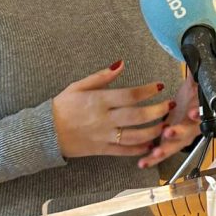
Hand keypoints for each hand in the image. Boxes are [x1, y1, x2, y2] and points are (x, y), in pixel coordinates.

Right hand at [51, 61, 172, 157]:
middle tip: (170, 105)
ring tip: (165, 125)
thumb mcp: (78, 86)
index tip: (159, 86)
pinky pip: (124, 151)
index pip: (129, 95)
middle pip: (136, 116)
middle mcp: (103, 119)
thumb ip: (102, 77)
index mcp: (98, 101)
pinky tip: (150, 144)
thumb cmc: (62, 106)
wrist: (45, 133)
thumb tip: (121, 63)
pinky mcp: (102, 150)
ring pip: (134, 136)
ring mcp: (103, 136)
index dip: (147, 91)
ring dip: (153, 131)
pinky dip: (139, 149)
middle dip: (157, 110)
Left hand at [137, 74, 202, 168]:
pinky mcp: (169, 143)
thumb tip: (196, 58)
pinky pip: (161, 152)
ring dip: (165, 150)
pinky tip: (143, 162)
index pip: (202, 112)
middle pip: (188, 132)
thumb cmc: (192, 96)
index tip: (194, 112)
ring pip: (174, 145)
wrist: (194, 109)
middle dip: (179, 132)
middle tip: (169, 131)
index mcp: (199, 110)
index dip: (199, 114)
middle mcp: (191, 126)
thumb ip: (195, 75)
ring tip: (155, 152)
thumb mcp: (194, 83)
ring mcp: (180, 137)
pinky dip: (153, 158)